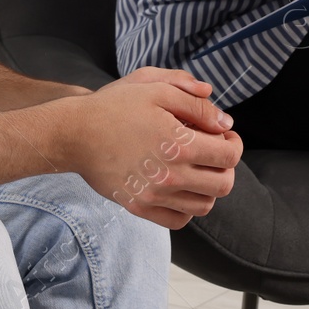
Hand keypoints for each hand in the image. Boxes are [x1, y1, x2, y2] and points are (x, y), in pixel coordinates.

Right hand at [62, 73, 242, 229]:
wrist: (74, 133)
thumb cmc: (115, 105)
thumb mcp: (156, 87)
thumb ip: (195, 101)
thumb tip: (224, 121)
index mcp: (179, 143)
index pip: (229, 156)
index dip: (234, 143)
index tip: (224, 136)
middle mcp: (171, 175)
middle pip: (224, 184)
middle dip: (226, 167)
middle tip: (214, 153)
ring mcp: (155, 195)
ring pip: (204, 206)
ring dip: (208, 188)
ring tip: (196, 169)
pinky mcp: (139, 207)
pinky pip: (178, 221)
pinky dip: (187, 208)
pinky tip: (180, 188)